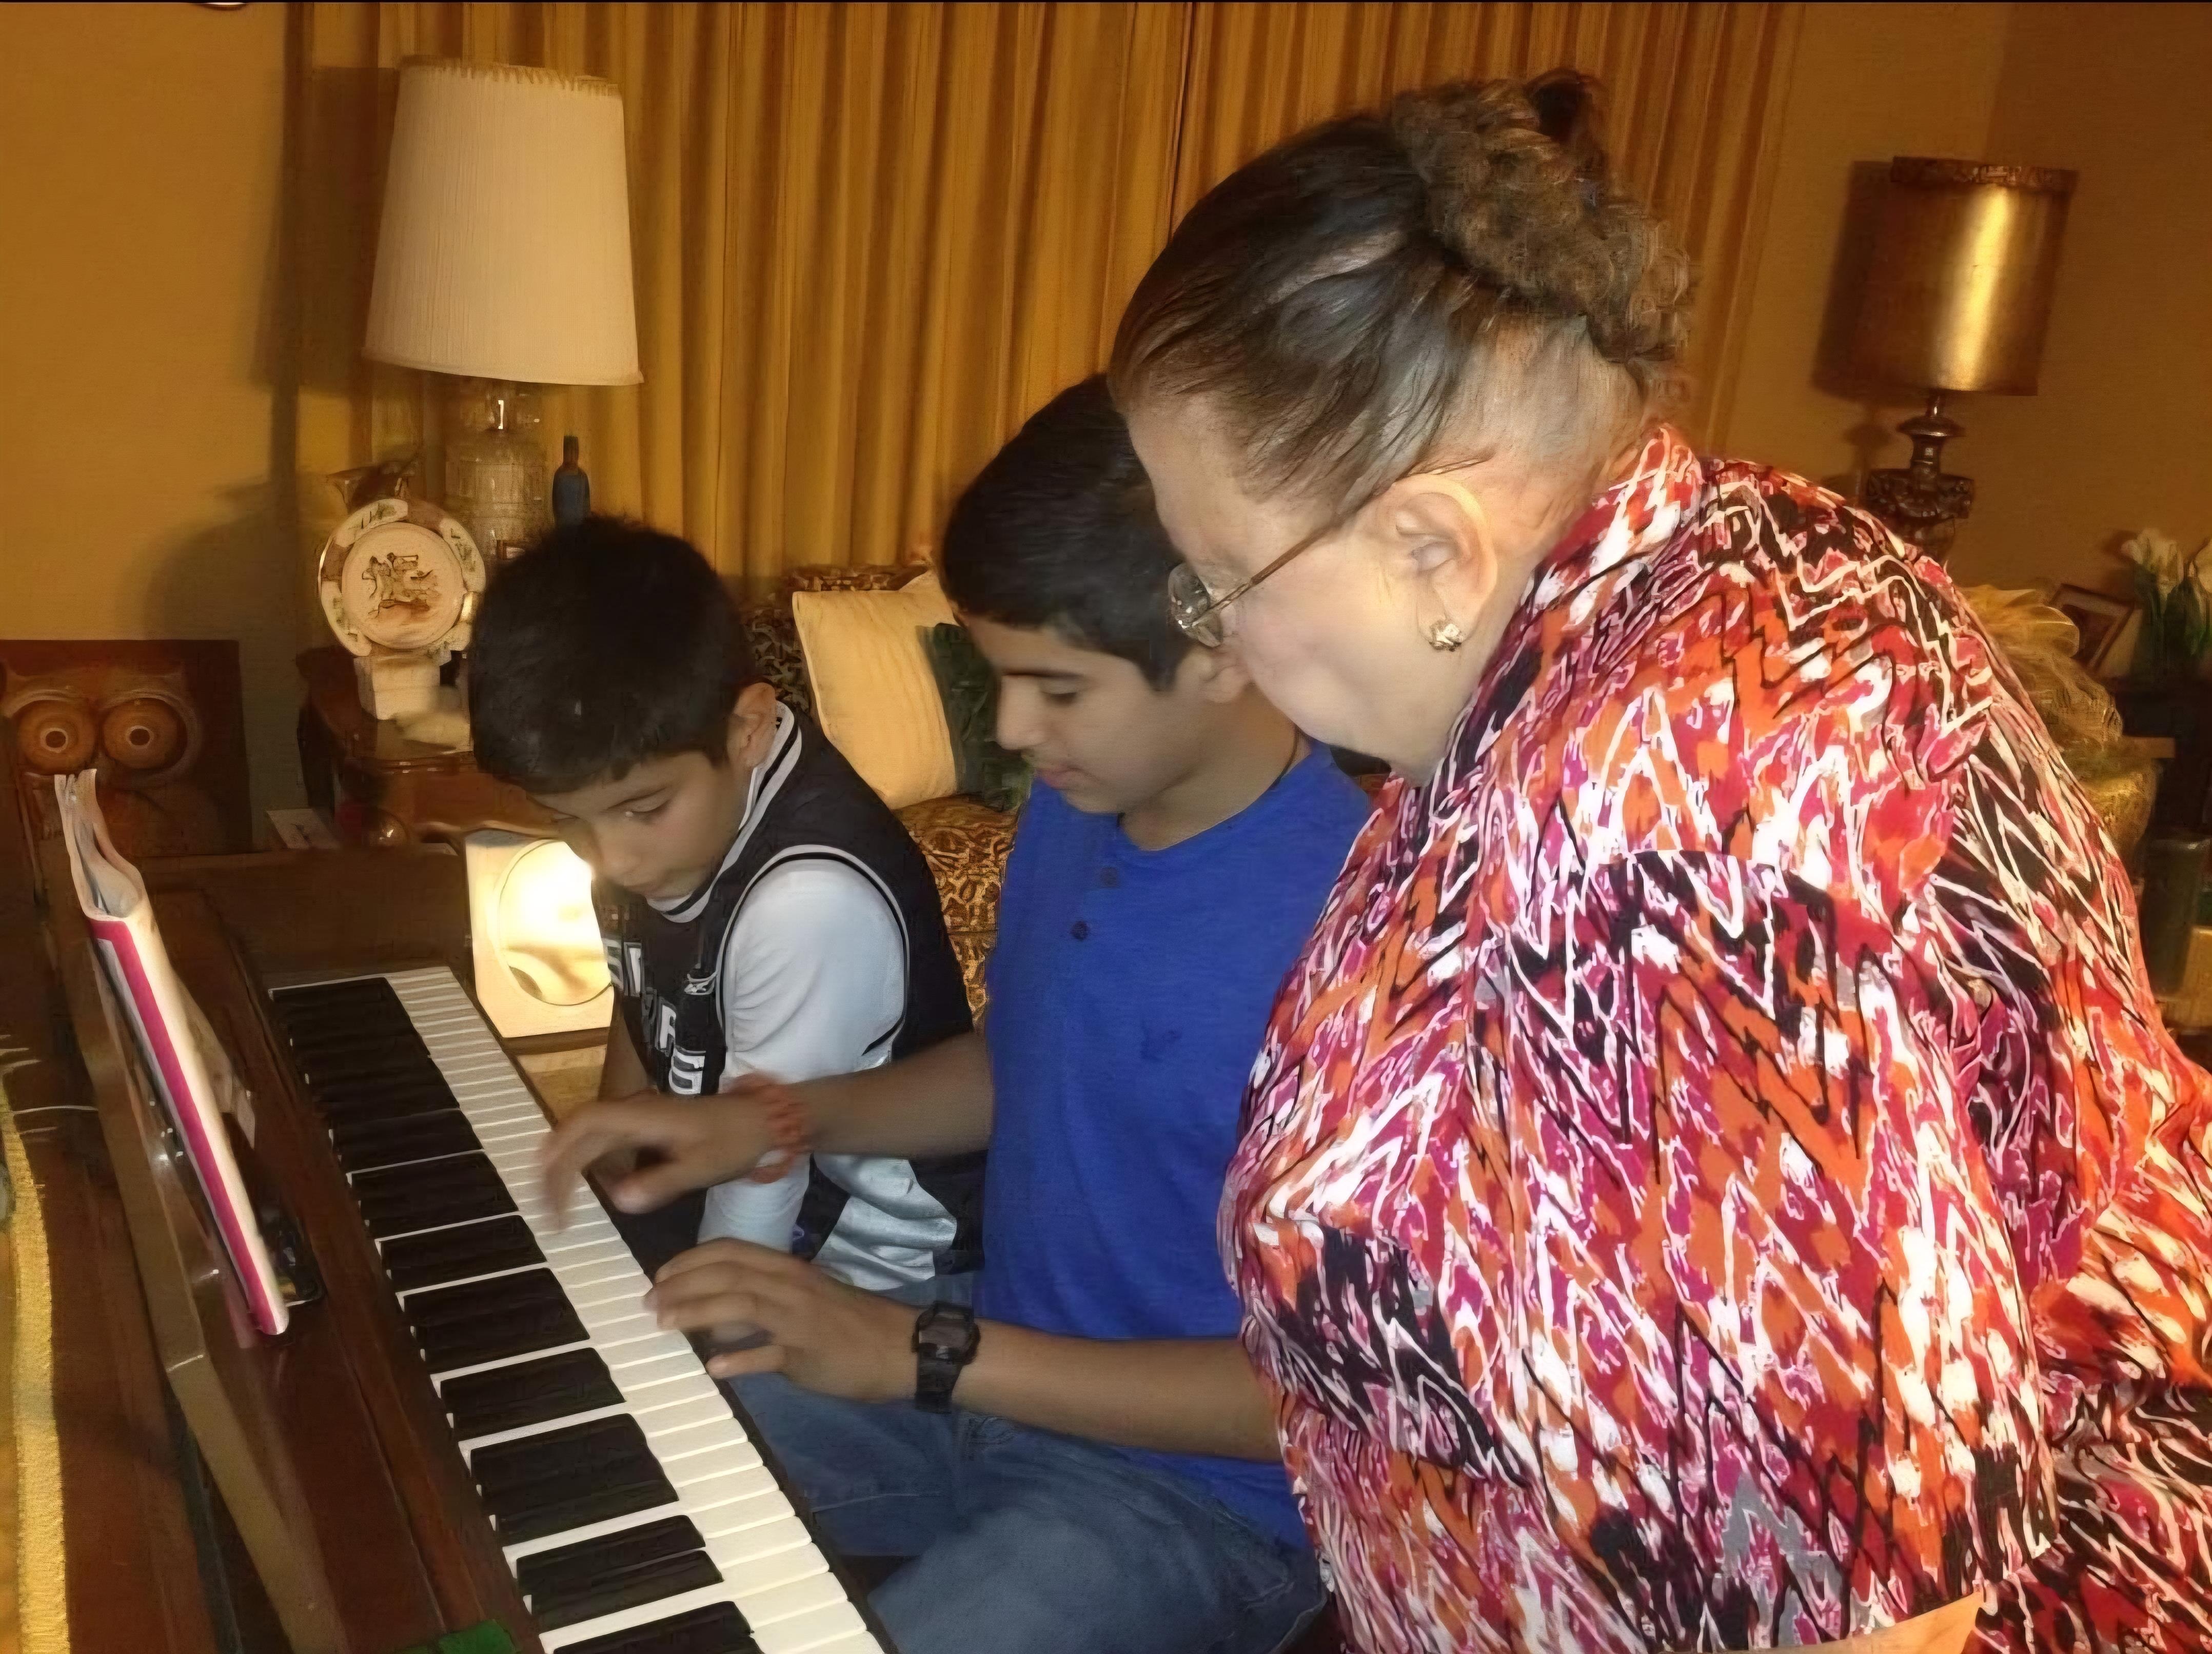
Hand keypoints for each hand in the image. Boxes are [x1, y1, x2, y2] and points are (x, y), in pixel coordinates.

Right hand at [538, 1078, 777, 1226]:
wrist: (766, 1120)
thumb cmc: (737, 1140)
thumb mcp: (703, 1166)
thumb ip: (661, 1183)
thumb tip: (618, 1200)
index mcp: (642, 1118)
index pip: (583, 1125)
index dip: (558, 1152)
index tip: (546, 1188)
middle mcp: (634, 1113)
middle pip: (577, 1132)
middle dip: (554, 1166)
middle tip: (544, 1207)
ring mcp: (639, 1119)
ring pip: (588, 1136)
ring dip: (567, 1163)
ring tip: (554, 1201)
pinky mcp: (647, 1129)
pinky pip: (605, 1142)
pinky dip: (586, 1162)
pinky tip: (585, 1188)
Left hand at [646, 1240, 914, 1402]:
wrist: (902, 1346)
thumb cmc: (852, 1322)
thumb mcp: (808, 1299)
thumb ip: (765, 1300)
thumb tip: (717, 1316)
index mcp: (788, 1269)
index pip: (731, 1251)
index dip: (690, 1260)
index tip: (660, 1276)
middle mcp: (789, 1286)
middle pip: (727, 1274)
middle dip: (682, 1285)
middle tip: (649, 1303)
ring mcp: (798, 1318)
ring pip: (740, 1304)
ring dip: (696, 1312)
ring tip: (665, 1324)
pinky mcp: (807, 1353)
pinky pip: (769, 1354)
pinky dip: (739, 1359)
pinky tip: (715, 1368)